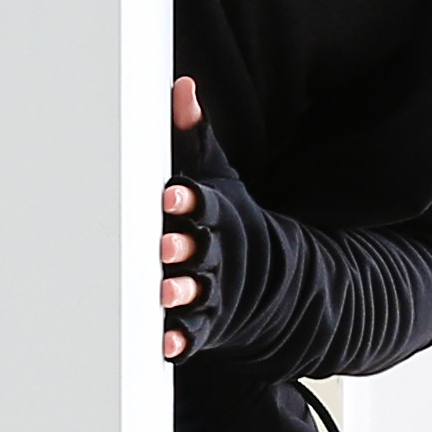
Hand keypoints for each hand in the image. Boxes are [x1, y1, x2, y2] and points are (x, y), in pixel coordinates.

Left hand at [160, 74, 203, 355]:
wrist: (268, 278)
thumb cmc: (227, 219)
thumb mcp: (215, 175)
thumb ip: (193, 135)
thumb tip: (181, 85)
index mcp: (214, 215)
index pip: (202, 205)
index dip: (189, 201)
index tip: (172, 197)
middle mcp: (215, 254)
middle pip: (200, 250)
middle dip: (183, 249)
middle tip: (164, 247)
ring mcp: (213, 290)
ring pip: (197, 294)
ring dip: (181, 295)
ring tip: (164, 296)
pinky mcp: (206, 322)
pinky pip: (193, 334)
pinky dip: (181, 341)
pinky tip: (165, 346)